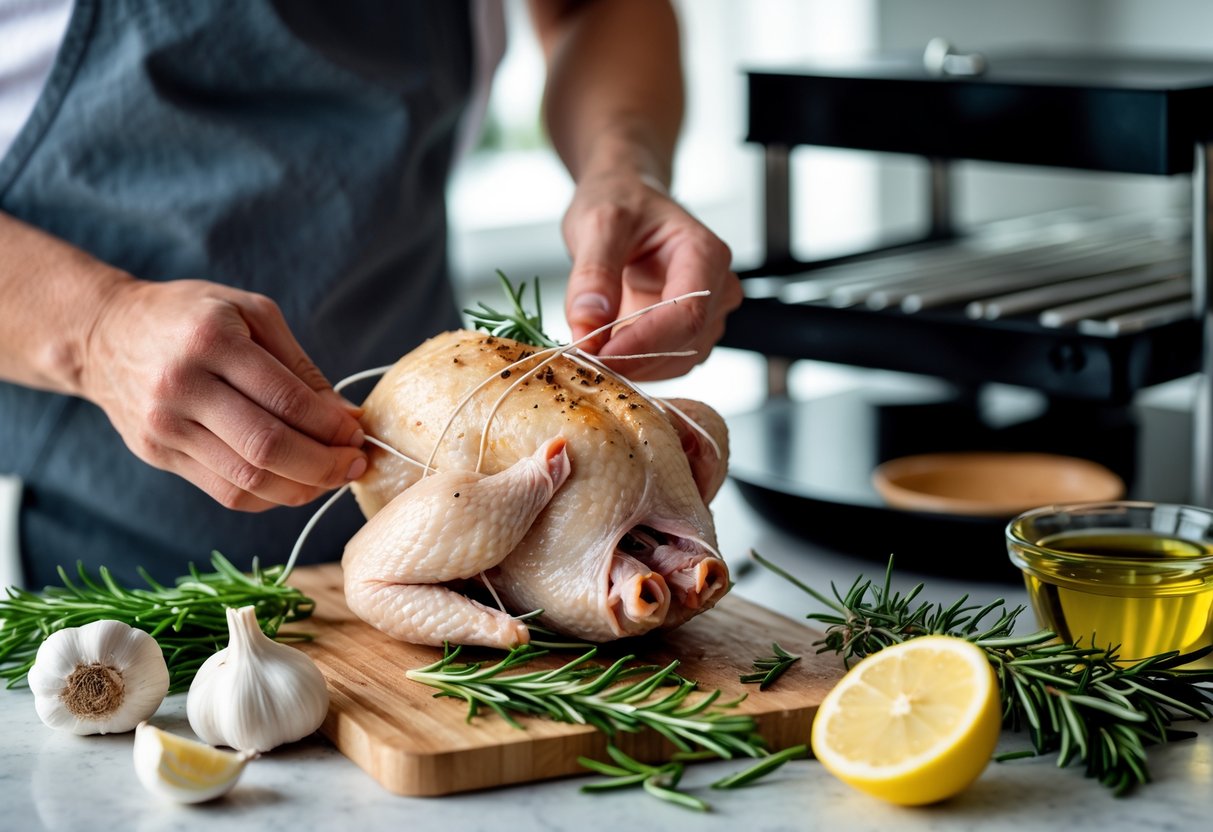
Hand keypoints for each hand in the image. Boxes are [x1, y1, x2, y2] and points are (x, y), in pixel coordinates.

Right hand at [79, 279, 366, 510]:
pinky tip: (295, 483)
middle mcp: (183, 385)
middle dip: (324, 465)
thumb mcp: (250, 313)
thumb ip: (299, 367)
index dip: (330, 426)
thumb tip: (346, 418)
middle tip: (355, 464)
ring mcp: (165, 425)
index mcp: (212, 340)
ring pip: (247, 479)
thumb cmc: (191, 317)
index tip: (357, 434)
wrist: (103, 333)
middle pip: (267, 447)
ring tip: (333, 477)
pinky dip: (270, 496)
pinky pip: (225, 491)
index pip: (285, 400)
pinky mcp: (157, 453)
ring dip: (303, 488)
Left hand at [562, 171, 741, 380]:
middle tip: (581, 359)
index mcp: (705, 254)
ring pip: (677, 361)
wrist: (628, 202)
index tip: (597, 355)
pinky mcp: (686, 333)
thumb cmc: (622, 201)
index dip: (644, 342)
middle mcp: (717, 288)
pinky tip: (603, 353)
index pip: (687, 313)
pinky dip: (633, 367)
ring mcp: (706, 315)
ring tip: (588, 353)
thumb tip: (588, 325)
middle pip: (685, 342)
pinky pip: (665, 364)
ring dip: (632, 368)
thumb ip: (593, 272)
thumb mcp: (599, 223)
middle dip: (632, 359)